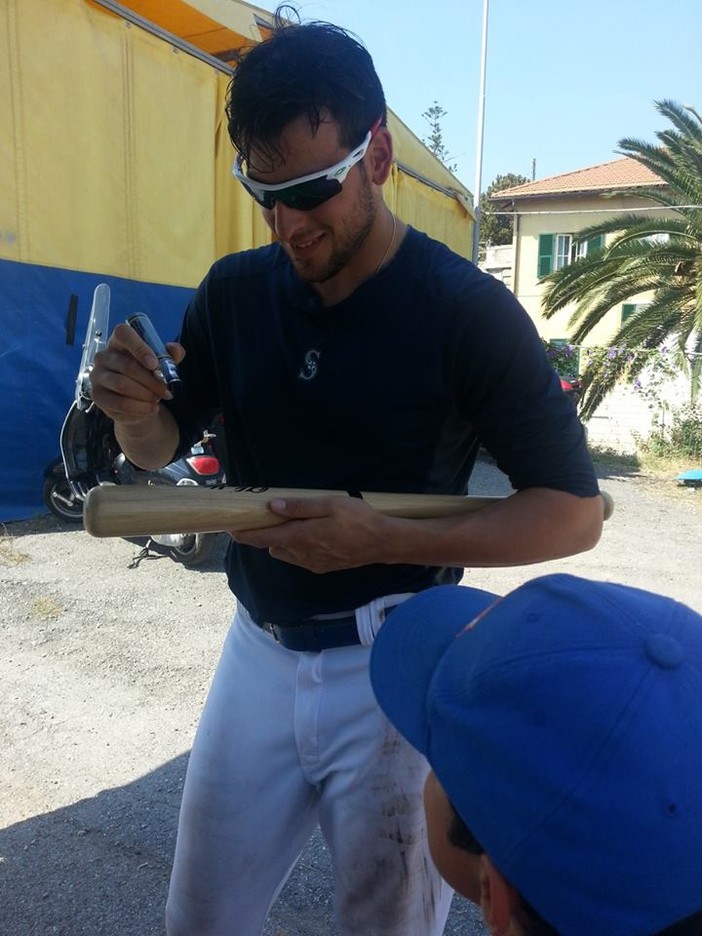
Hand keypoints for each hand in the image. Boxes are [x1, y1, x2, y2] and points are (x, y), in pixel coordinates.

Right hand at [90, 323, 184, 424]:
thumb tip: (176, 350)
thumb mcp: (162, 364)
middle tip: (165, 390)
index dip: (139, 348)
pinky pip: (119, 402)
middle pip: (127, 365)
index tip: (154, 364)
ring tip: (158, 399)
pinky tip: (151, 409)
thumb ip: (170, 355)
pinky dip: (139, 407)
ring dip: (145, 394)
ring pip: (122, 384)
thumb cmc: (147, 376)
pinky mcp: (97, 396)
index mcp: (119, 342)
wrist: (137, 402)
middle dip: (151, 380)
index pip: (123, 334)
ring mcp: (97, 375)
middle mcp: (104, 356)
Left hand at [230, 495, 396, 572]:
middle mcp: (302, 554)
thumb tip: (272, 506)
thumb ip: (299, 506)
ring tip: (290, 524)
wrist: (383, 543)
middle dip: (265, 534)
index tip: (230, 528)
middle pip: (271, 546)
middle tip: (265, 517)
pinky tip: (309, 536)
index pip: (262, 538)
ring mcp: (312, 563)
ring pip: (285, 553)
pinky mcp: (322, 567)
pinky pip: (299, 559)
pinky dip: (295, 548)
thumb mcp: (328, 504)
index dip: (243, 534)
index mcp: (300, 537)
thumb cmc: (358, 519)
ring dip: (281, 541)